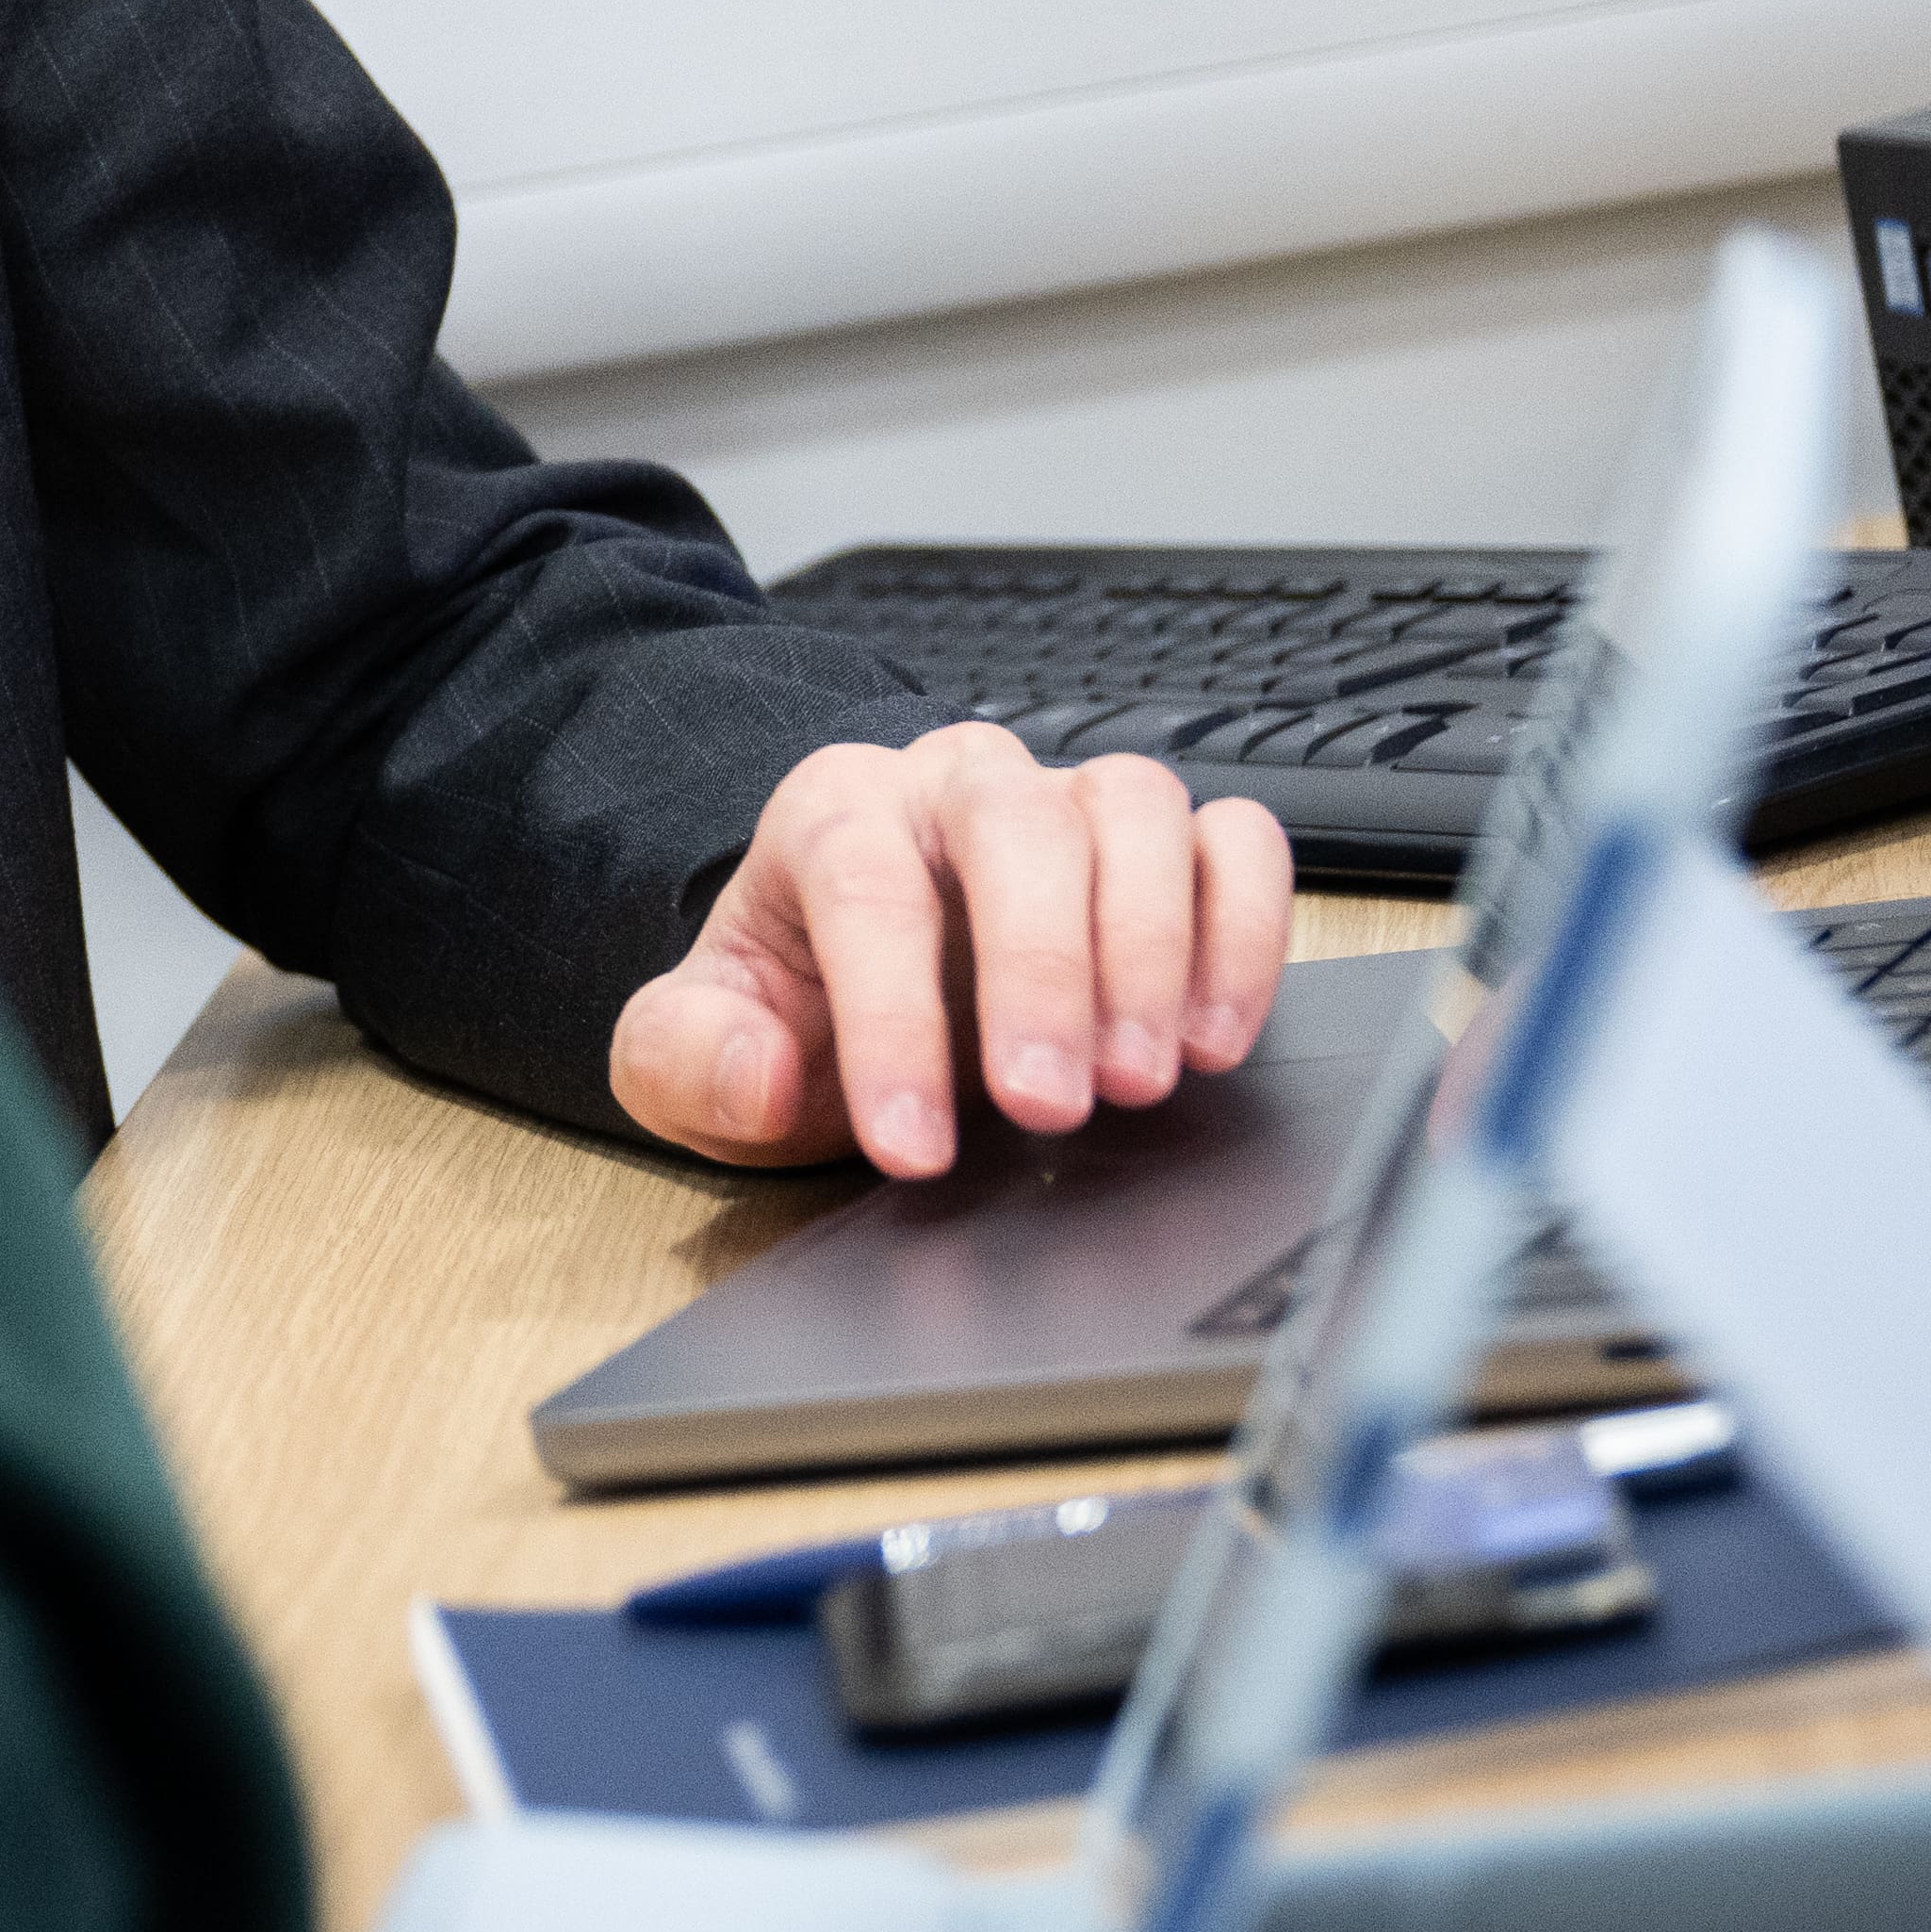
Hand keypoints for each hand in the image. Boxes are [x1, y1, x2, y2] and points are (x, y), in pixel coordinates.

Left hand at [609, 726, 1293, 1178]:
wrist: (858, 983)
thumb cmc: (793, 1012)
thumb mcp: (687, 1051)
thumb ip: (686, 1057)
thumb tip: (755, 1071)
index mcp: (832, 814)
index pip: (865, 889)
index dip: (892, 1022)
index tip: (912, 1145)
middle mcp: (956, 785)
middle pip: (1014, 825)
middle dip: (1041, 968)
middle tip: (1052, 1105)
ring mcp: (1070, 800)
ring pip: (1134, 806)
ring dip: (1152, 947)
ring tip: (1143, 1080)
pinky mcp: (1166, 843)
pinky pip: (1235, 839)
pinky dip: (1244, 928)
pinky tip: (1214, 1036)